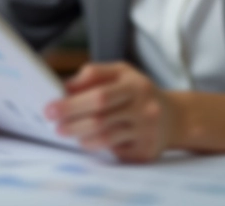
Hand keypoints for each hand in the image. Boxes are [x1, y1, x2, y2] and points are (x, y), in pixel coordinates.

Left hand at [45, 62, 173, 162]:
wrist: (175, 117)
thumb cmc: (138, 92)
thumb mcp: (121, 73)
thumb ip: (94, 74)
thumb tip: (65, 87)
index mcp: (135, 85)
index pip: (99, 93)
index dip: (72, 103)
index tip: (50, 107)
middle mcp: (144, 108)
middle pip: (100, 118)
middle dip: (70, 121)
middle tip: (53, 124)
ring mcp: (147, 132)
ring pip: (104, 138)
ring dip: (79, 136)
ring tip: (66, 132)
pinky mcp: (145, 151)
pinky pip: (113, 151)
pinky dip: (95, 146)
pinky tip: (87, 140)